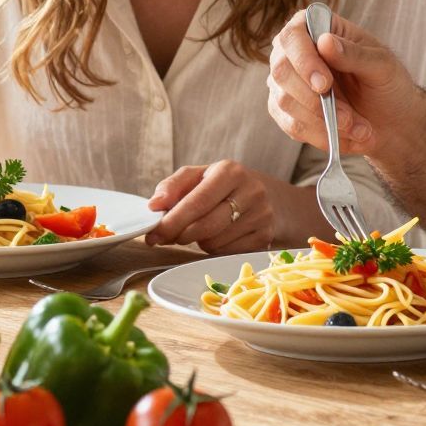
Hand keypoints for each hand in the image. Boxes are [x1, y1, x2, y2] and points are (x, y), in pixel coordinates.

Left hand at [147, 160, 279, 254]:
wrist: (272, 198)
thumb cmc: (227, 186)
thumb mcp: (200, 176)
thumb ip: (173, 186)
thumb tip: (154, 206)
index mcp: (230, 172)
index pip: (197, 202)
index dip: (172, 222)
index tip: (153, 234)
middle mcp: (251, 192)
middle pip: (205, 226)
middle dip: (180, 235)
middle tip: (168, 237)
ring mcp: (261, 216)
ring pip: (215, 243)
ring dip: (198, 242)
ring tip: (200, 230)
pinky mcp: (265, 237)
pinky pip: (227, 253)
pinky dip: (215, 249)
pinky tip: (217, 237)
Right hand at [266, 9, 425, 159]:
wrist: (392, 121)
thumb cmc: (387, 83)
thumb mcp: (382, 66)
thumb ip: (355, 54)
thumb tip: (325, 41)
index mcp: (318, 28)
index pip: (293, 36)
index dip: (304, 60)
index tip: (324, 85)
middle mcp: (296, 52)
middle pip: (281, 71)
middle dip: (314, 100)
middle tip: (347, 118)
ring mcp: (288, 83)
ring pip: (285, 102)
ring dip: (324, 121)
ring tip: (359, 128)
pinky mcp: (288, 112)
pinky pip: (293, 126)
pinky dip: (321, 135)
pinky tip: (347, 136)